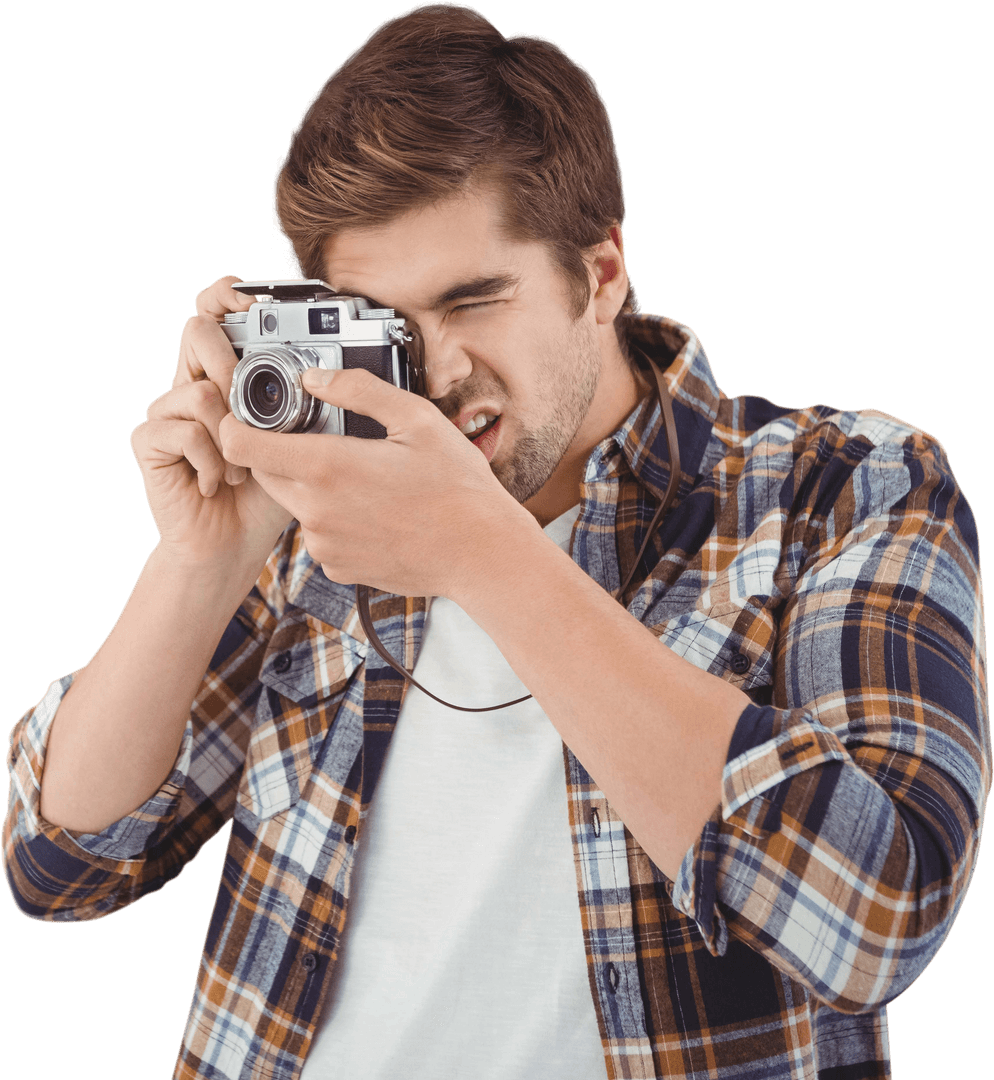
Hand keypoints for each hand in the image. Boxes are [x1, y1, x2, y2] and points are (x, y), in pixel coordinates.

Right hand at [130, 276, 291, 572]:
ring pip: (197, 390)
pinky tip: (217, 482)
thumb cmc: (269, 495)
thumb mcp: (300, 446)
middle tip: (251, 413)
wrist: (234, 545)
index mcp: (227, 377)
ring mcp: (167, 411)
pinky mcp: (150, 441)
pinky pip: (183, 432)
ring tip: (240, 468)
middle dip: (232, 367)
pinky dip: (211, 462)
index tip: (244, 297)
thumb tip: (332, 375)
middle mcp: (193, 384)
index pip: (214, 314)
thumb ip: (307, 409)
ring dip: (229, 437)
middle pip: (197, 332)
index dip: (223, 295)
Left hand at [218, 366, 533, 597]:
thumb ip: (359, 390)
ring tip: (364, 480)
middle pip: (265, 473)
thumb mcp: (417, 419)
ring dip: (313, 487)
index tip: (250, 414)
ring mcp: (325, 545)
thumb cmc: (458, 487)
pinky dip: (334, 520)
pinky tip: (374, 512)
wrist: (482, 554)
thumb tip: (315, 377)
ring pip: (295, 504)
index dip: (235, 424)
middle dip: (280, 452)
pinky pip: (320, 535)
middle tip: (323, 438)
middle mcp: (316, 510)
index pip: (240, 445)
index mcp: (327, 466)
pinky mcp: (338, 568)